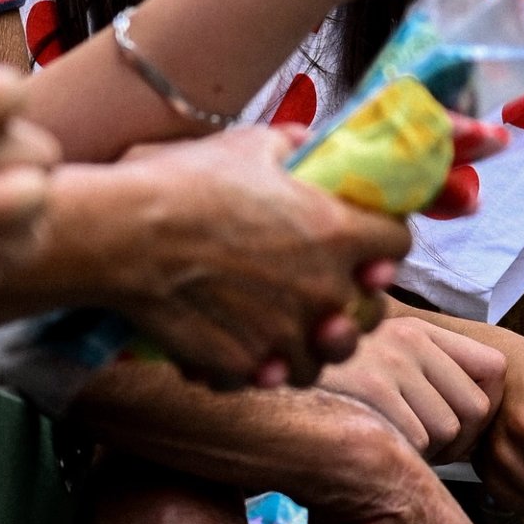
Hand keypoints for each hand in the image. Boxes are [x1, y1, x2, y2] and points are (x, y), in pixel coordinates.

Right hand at [65, 129, 411, 385]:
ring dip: (308, 345)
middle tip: (329, 294)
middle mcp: (322, 290)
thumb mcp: (252, 146)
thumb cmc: (187, 183)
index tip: (369, 241)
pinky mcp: (244, 365)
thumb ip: (295, 148)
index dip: (385, 240)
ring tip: (283, 329)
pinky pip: (266, 377)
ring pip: (322, 358)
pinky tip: (239, 346)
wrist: (124, 234)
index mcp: (336, 232)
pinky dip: (256, 367)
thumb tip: (308, 145)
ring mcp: (284, 334)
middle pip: (371, 315)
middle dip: (355, 304)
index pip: (398, 244)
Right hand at [318, 315, 503, 456]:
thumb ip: (430, 373)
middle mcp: (410, 340)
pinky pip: (416, 443)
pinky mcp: (372, 391)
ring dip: (425, 451)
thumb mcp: (382, 362)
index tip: (456, 422)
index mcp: (419, 331)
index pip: (494, 369)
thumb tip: (484, 407)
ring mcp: (391, 364)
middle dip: (455, 441)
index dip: (482, 405)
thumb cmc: (330, 389)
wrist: (263, 388)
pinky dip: (401, 456)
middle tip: (419, 445)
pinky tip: (374, 442)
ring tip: (390, 439)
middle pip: (475, 411)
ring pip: (448, 431)